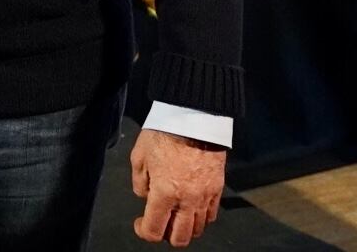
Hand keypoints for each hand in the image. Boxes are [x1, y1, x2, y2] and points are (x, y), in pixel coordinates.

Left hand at [131, 128, 225, 246]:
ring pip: (197, 229)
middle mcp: (186, 200)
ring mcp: (204, 196)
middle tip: (159, 222)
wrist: (193, 118)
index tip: (139, 223)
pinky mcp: (217, 189)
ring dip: (184, 227)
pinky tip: (191, 207)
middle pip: (179, 238)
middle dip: (165, 234)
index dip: (143, 231)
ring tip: (175, 215)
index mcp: (164, 193)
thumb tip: (145, 196)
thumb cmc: (164, 134)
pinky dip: (200, 217)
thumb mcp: (139, 156)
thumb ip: (139, 182)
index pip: (154, 230)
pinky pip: (211, 215)